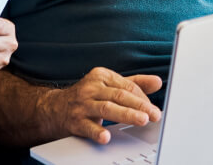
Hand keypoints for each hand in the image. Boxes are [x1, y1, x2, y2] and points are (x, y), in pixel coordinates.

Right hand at [45, 67, 162, 143]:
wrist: (55, 109)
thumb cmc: (88, 97)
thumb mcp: (109, 85)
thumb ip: (133, 84)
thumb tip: (157, 82)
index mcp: (102, 76)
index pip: (127, 86)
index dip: (142, 98)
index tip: (153, 109)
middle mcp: (91, 88)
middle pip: (119, 96)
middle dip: (139, 106)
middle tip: (154, 114)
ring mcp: (82, 104)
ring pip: (107, 108)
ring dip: (126, 115)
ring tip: (141, 120)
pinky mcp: (75, 121)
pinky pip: (87, 126)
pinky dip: (97, 131)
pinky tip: (106, 137)